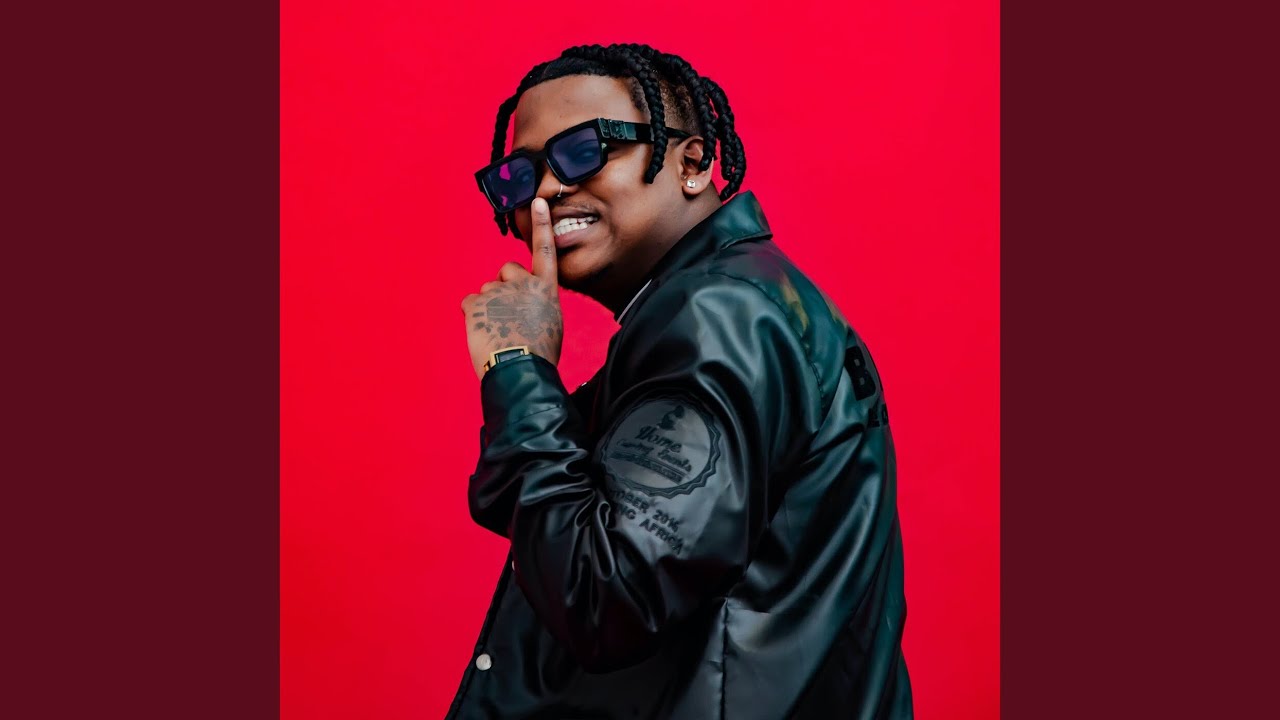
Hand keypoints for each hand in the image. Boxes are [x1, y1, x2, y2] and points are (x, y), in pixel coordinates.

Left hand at [462, 197, 562, 379]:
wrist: (522, 370)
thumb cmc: (540, 354)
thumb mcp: (551, 324)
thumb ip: (539, 304)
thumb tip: (526, 305)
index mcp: (546, 289)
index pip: (544, 250)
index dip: (541, 225)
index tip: (537, 202)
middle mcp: (523, 284)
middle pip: (507, 270)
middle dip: (504, 285)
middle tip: (507, 312)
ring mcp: (498, 292)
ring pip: (487, 291)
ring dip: (488, 306)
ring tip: (497, 331)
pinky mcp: (476, 303)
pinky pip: (469, 303)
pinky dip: (472, 316)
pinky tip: (483, 332)